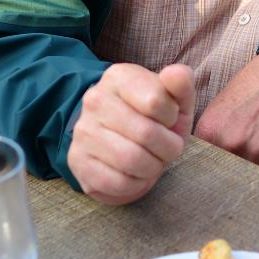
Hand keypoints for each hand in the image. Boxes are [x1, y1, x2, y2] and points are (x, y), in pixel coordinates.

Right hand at [69, 63, 195, 205]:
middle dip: (168, 148)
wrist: (119, 137)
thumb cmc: (153, 117)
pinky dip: (136, 184)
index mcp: (119, 77)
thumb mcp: (173, 98)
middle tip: (167, 148)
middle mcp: (95, 100)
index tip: (168, 119)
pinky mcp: (78, 161)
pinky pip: (118, 182)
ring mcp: (83, 131)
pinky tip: (136, 173)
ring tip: (152, 160)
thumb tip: (177, 74)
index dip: (171, 118)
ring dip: (153, 167)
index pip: (155, 101)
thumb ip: (181, 83)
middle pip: (146, 134)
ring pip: (132, 160)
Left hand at [194, 55, 258, 178]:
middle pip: (232, 177)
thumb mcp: (218, 109)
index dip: (217, 171)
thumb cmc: (254, 89)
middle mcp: (232, 145)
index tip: (224, 169)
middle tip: (251, 155)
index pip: (207, 169)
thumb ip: (210, 139)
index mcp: (210, 133)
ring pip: (257, 179)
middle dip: (240, 173)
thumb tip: (206, 167)